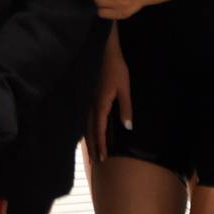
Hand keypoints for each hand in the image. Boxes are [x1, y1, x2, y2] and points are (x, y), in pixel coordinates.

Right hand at [88, 29, 132, 160]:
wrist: (104, 52)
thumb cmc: (116, 69)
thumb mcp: (124, 89)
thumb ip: (125, 108)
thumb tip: (127, 128)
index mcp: (100, 105)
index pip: (100, 130)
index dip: (102, 145)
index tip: (103, 159)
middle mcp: (91, 105)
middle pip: (90, 130)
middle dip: (93, 145)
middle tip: (96, 162)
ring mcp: (88, 100)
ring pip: (86, 124)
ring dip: (89, 138)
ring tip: (92, 150)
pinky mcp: (89, 96)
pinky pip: (87, 116)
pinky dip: (88, 128)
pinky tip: (90, 130)